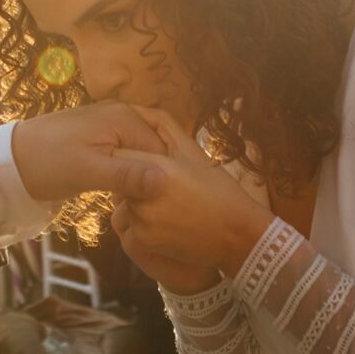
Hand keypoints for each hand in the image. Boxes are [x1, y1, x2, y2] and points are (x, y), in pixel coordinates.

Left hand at [10, 102, 168, 202]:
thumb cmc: (47, 164)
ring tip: (133, 197)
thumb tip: (165, 181)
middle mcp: (122, 112)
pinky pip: (128, 149)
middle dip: (154, 173)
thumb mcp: (88, 173)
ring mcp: (111, 120)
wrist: (11, 159)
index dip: (164, 176)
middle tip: (145, 202)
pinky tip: (122, 189)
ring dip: (141, 173)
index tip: (156, 202)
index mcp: (125, 117)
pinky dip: (129, 168)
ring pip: (142, 150)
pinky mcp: (102, 132)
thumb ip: (127, 175)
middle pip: (155, 147)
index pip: (164, 149)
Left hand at [112, 107, 275, 275]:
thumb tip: (139, 112)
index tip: (137, 156)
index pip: (120, 153)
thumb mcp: (192, 151)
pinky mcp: (139, 242)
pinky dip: (138, 221)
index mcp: (156, 169)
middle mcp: (141, 196)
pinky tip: (163, 220)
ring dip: (132, 199)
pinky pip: (126, 225)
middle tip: (158, 183)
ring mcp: (138, 221)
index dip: (127, 152)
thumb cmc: (217, 189)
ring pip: (120, 202)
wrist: (235, 235)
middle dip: (130, 176)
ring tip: (163, 203)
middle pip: (119, 178)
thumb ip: (164, 126)